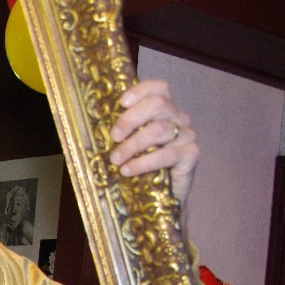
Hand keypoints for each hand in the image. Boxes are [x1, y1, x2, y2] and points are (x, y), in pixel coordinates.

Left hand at [109, 79, 198, 204]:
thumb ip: (123, 131)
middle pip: (158, 104)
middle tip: (114, 137)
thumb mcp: (130, 144)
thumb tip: (93, 124)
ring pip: (159, 129)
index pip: (159, 88)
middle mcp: (179, 118)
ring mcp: (187, 135)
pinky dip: (143, 162)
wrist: (162, 196)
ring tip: (116, 160)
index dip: (140, 91)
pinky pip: (166, 154)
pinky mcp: (191, 155)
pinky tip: (128, 170)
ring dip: (132, 145)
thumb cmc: (143, 167)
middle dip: (130, 119)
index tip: (121, 103)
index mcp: (165, 110)